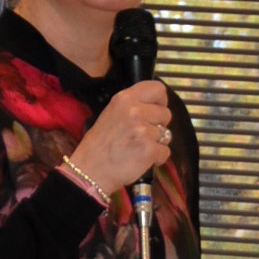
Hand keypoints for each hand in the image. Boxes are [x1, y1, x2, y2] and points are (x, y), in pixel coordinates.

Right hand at [70, 80, 170, 194]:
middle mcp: (134, 111)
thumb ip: (132, 106)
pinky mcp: (149, 150)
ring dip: (156, 143)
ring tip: (138, 147)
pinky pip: (166, 151)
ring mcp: (143, 130)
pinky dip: (157, 158)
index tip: (155, 110)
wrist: (91, 170)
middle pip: (166, 113)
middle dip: (158, 125)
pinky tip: (140, 158)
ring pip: (167, 134)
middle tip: (142, 135)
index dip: (160, 101)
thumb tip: (154, 105)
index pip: (158, 88)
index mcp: (124, 99)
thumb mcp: (111, 113)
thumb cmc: (99, 146)